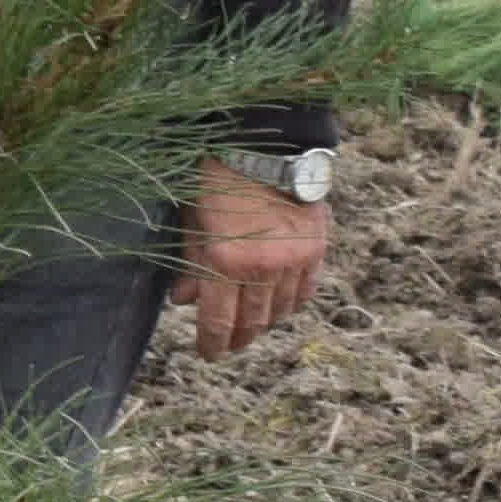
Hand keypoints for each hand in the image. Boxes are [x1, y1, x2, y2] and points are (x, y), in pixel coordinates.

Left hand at [175, 167, 330, 357]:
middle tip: (228, 344)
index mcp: (226, 261)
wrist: (264, 147)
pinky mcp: (316, 250)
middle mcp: (263, 267)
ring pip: (280, 311)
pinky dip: (290, 303)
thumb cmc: (217, 179)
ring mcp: (294, 260)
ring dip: (264, 321)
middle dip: (238, 338)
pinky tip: (278, 304)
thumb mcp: (191, 220)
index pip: (219, 320)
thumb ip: (190, 264)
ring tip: (250, 323)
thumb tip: (184, 301)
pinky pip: (305, 292)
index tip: (208, 354)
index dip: (212, 343)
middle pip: (252, 322)